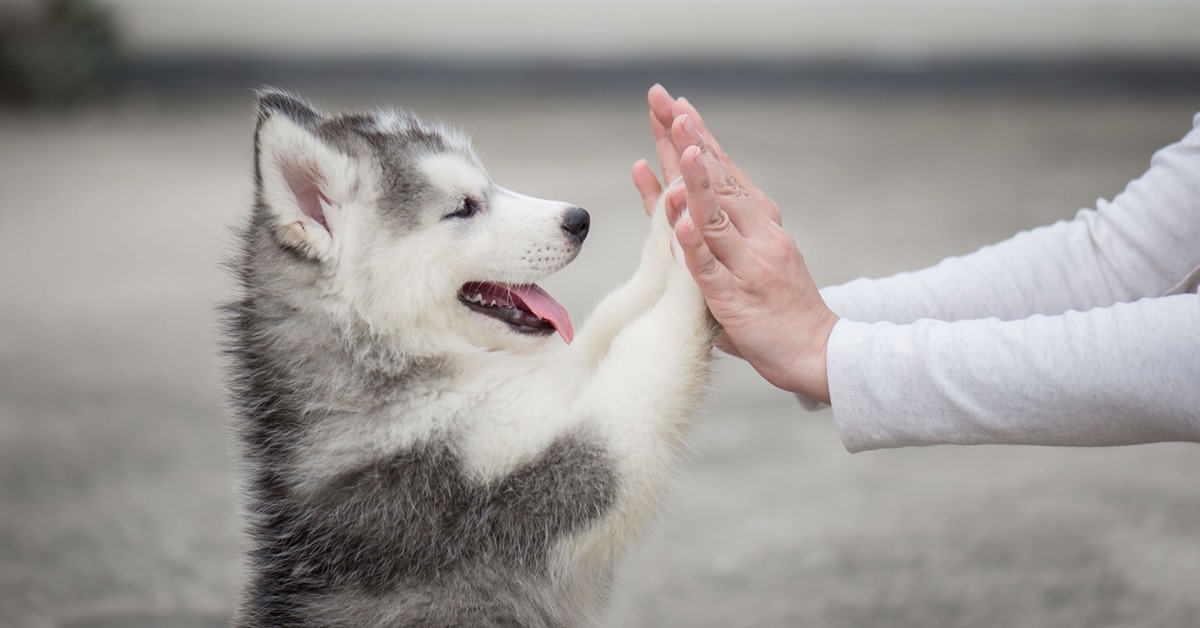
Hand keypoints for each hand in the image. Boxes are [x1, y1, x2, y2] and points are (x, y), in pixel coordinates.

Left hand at [635, 86, 838, 402]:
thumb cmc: (779, 306)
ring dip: (696, 181)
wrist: (819, 351)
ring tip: (680, 147)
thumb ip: (719, 231)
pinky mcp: (736, 299)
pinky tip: (680, 224)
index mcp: (760, 222)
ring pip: (716, 217)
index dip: (699, 137)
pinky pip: (710, 270)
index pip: (724, 171)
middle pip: (717, 181)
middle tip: (668, 104)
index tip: (676, 105)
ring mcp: (747, 265)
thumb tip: (684, 200)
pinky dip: (694, 246)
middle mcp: (757, 234)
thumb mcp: (753, 257)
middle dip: (690, 141)